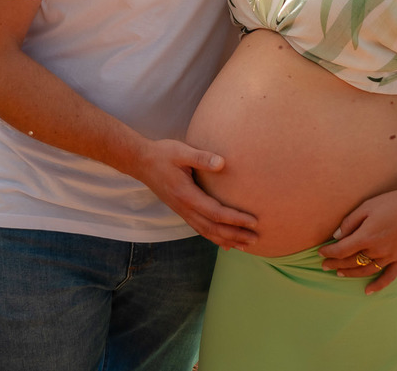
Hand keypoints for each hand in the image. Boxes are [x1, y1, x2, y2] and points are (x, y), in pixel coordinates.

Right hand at [131, 139, 258, 250]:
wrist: (141, 162)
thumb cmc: (163, 154)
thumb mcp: (181, 151)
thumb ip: (201, 158)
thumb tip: (223, 163)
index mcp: (187, 195)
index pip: (216, 213)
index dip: (235, 219)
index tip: (254, 222)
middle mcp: (184, 208)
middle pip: (213, 228)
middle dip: (235, 235)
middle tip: (256, 239)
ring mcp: (182, 211)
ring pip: (206, 232)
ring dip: (226, 239)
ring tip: (245, 246)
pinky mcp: (182, 210)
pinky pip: (200, 228)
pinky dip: (214, 237)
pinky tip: (225, 242)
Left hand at [317, 185, 396, 293]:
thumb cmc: (393, 202)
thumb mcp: (367, 206)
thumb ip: (350, 222)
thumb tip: (336, 235)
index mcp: (366, 236)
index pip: (341, 250)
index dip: (328, 252)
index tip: (320, 252)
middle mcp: (377, 250)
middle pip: (351, 261)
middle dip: (335, 263)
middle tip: (324, 264)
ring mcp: (390, 257)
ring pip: (366, 271)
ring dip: (351, 273)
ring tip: (339, 273)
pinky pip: (388, 277)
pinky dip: (378, 285)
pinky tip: (368, 291)